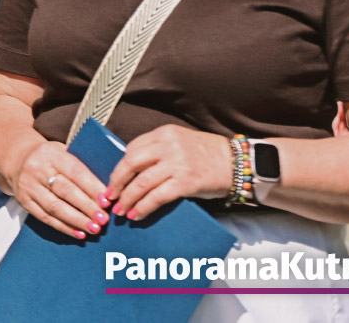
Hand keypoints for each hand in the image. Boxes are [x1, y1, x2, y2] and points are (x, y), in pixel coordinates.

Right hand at [10, 139, 108, 239]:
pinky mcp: (23, 201)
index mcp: (51, 154)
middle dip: (87, 207)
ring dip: (77, 220)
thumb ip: (81, 166)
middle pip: (65, 191)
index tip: (106, 201)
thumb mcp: (62, 152)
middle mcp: (37, 169)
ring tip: (94, 228)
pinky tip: (78, 233)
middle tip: (103, 219)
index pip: (75, 171)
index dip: (91, 187)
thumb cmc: (49, 158)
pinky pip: (45, 217)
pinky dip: (63, 227)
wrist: (17, 160)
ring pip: (55, 207)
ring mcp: (28, 186)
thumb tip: (107, 189)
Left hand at [108, 124, 231, 221]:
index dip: (119, 167)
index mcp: (164, 133)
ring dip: (128, 199)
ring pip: (141, 183)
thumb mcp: (179, 142)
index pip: (132, 149)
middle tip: (110, 196)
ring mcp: (177, 164)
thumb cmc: (207, 155)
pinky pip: (157, 197)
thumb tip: (132, 170)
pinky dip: (143, 207)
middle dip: (117, 182)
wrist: (238, 163)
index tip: (114, 180)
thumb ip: (158, 150)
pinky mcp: (186, 182)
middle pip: (130, 164)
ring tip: (121, 211)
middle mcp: (168, 146)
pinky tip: (137, 215)